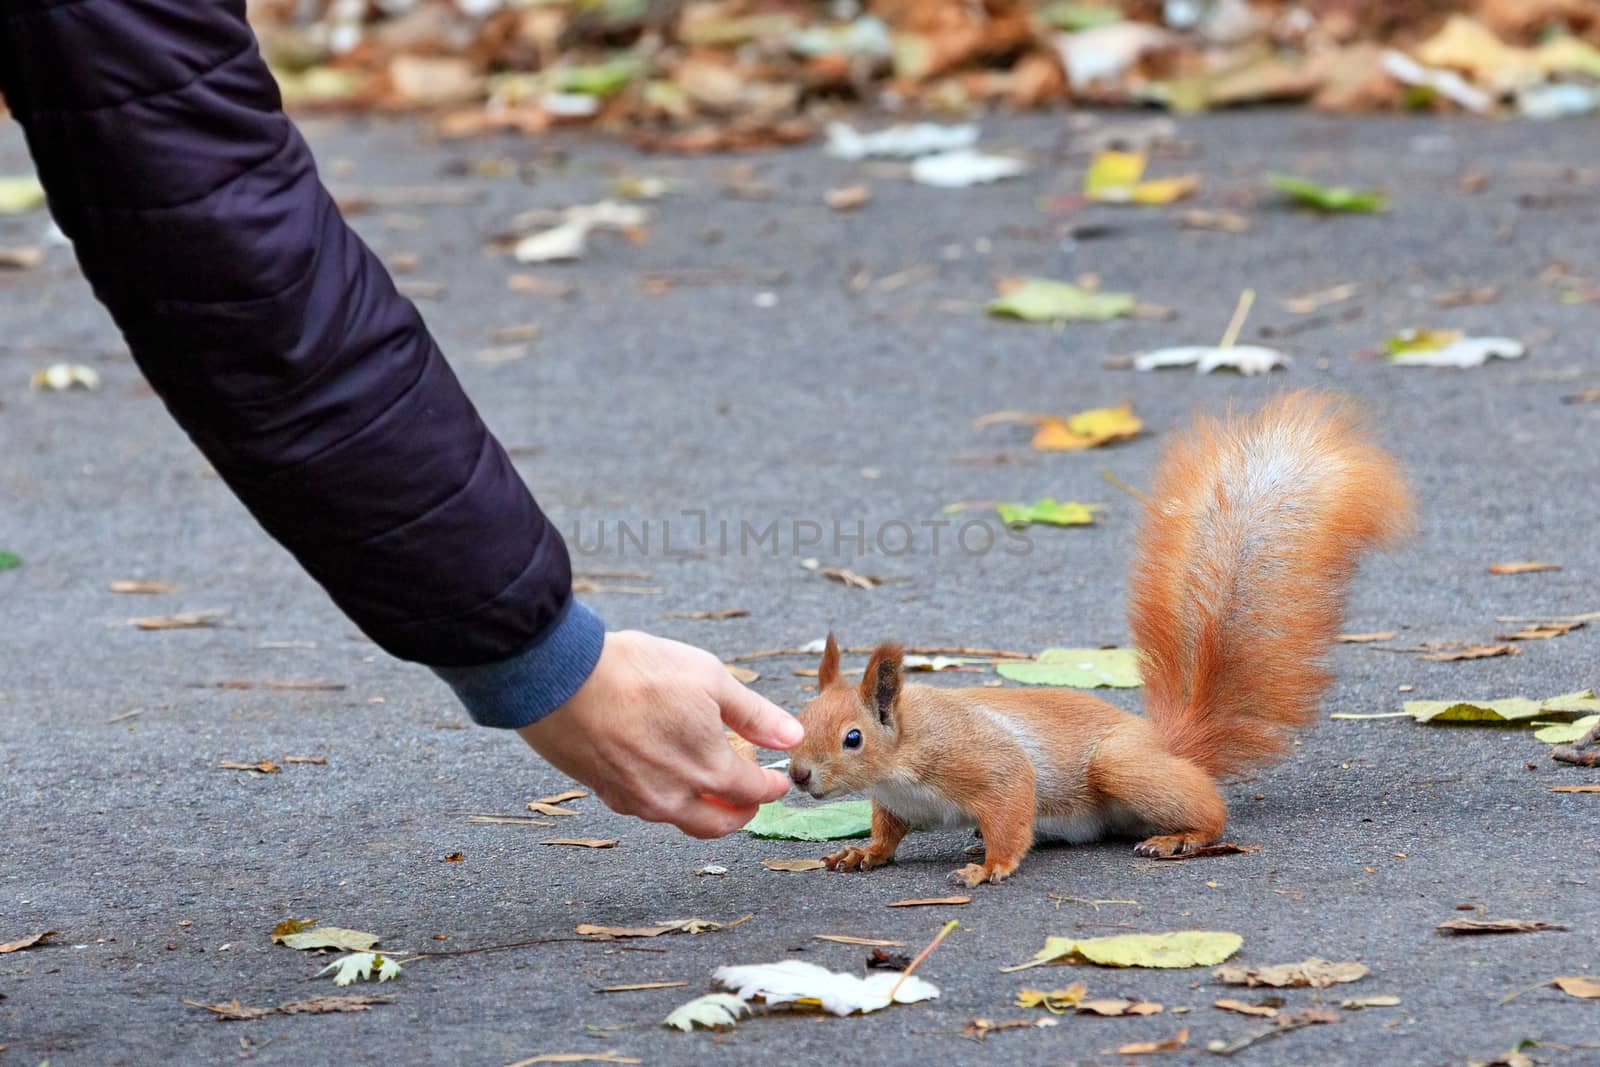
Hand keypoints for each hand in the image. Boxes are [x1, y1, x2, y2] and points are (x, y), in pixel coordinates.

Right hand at [517, 630, 801, 837]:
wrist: (560, 678)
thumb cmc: (637, 672)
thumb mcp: (710, 678)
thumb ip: (754, 714)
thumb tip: (791, 736)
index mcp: (708, 770)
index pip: (753, 793)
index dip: (771, 787)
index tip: (777, 782)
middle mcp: (673, 797)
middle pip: (719, 824)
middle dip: (740, 813)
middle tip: (748, 797)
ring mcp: (636, 800)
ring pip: (680, 819)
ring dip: (702, 808)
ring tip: (707, 783)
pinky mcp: (604, 793)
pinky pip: (646, 809)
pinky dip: (666, 799)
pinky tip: (663, 775)